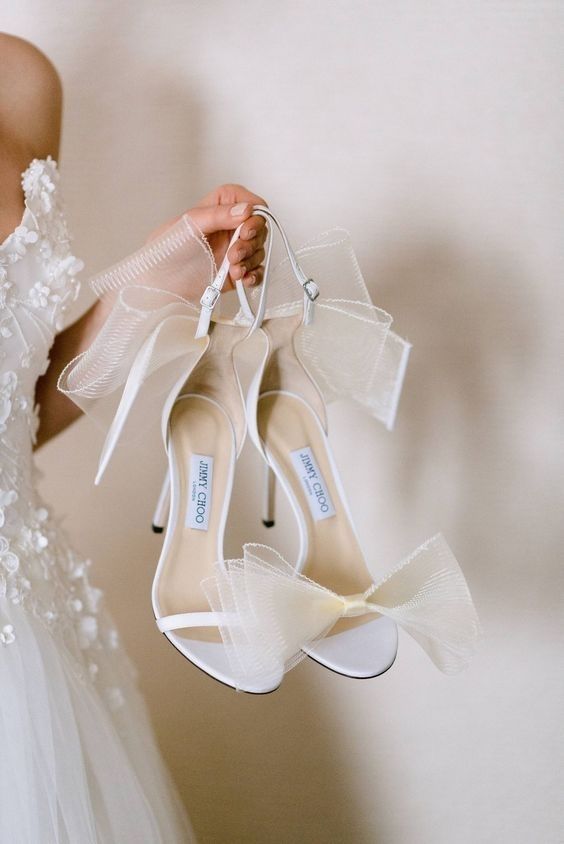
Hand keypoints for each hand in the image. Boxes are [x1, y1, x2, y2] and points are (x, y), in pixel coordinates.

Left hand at [147, 184, 268, 290]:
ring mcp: (235, 250)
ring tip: (232, 269)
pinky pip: (256, 271)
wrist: (161, 282)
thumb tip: (246, 209)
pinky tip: (243, 279)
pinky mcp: (237, 271)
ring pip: (259, 250)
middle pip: (259, 229)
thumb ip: (218, 215)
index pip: (251, 203)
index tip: (246, 228)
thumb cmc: (167, 249)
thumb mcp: (191, 224)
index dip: (255, 215)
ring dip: (249, 260)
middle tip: (234, 253)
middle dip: (250, 242)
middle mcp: (231, 227)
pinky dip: (254, 276)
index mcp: (221, 207)